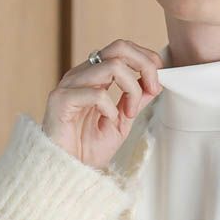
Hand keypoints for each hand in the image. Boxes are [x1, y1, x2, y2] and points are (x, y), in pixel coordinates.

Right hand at [41, 39, 163, 169]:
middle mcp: (81, 75)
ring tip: (129, 113)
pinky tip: (109, 121)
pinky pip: (96, 93)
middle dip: (145, 65)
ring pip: (112, 66)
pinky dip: (110, 108)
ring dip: (132, 90)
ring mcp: (69, 85)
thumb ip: (135, 99)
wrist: (68, 172)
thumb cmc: (87, 149)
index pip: (122, 49)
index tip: (157, 83)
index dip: (146, 59)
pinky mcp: (61, 100)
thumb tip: (155, 81)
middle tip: (153, 89)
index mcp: (93, 76)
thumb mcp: (121, 121)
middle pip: (119, 47)